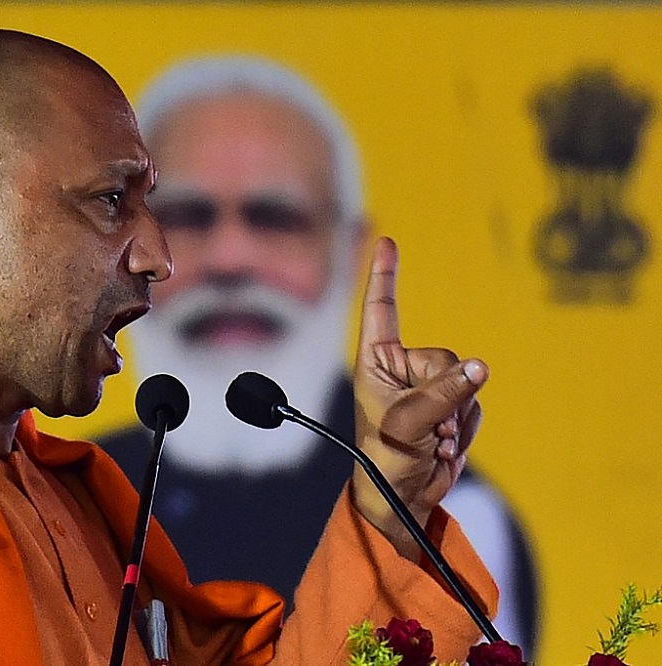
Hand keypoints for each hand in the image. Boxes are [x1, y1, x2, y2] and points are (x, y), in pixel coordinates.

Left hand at [351, 237, 487, 558]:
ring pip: (466, 383)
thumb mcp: (407, 425)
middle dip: (444, 395)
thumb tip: (480, 367)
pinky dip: (463, 429)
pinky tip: (441, 446)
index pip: (382, 311)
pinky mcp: (450, 406)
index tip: (386, 241)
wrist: (404, 497)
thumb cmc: (386, 459)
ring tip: (428, 441)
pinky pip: (474, 404)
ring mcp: (428, 387)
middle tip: (423, 429)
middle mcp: (402, 368)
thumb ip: (443, 394)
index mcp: (376, 362)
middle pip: (446, 358)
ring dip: (454, 418)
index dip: (385, 276)